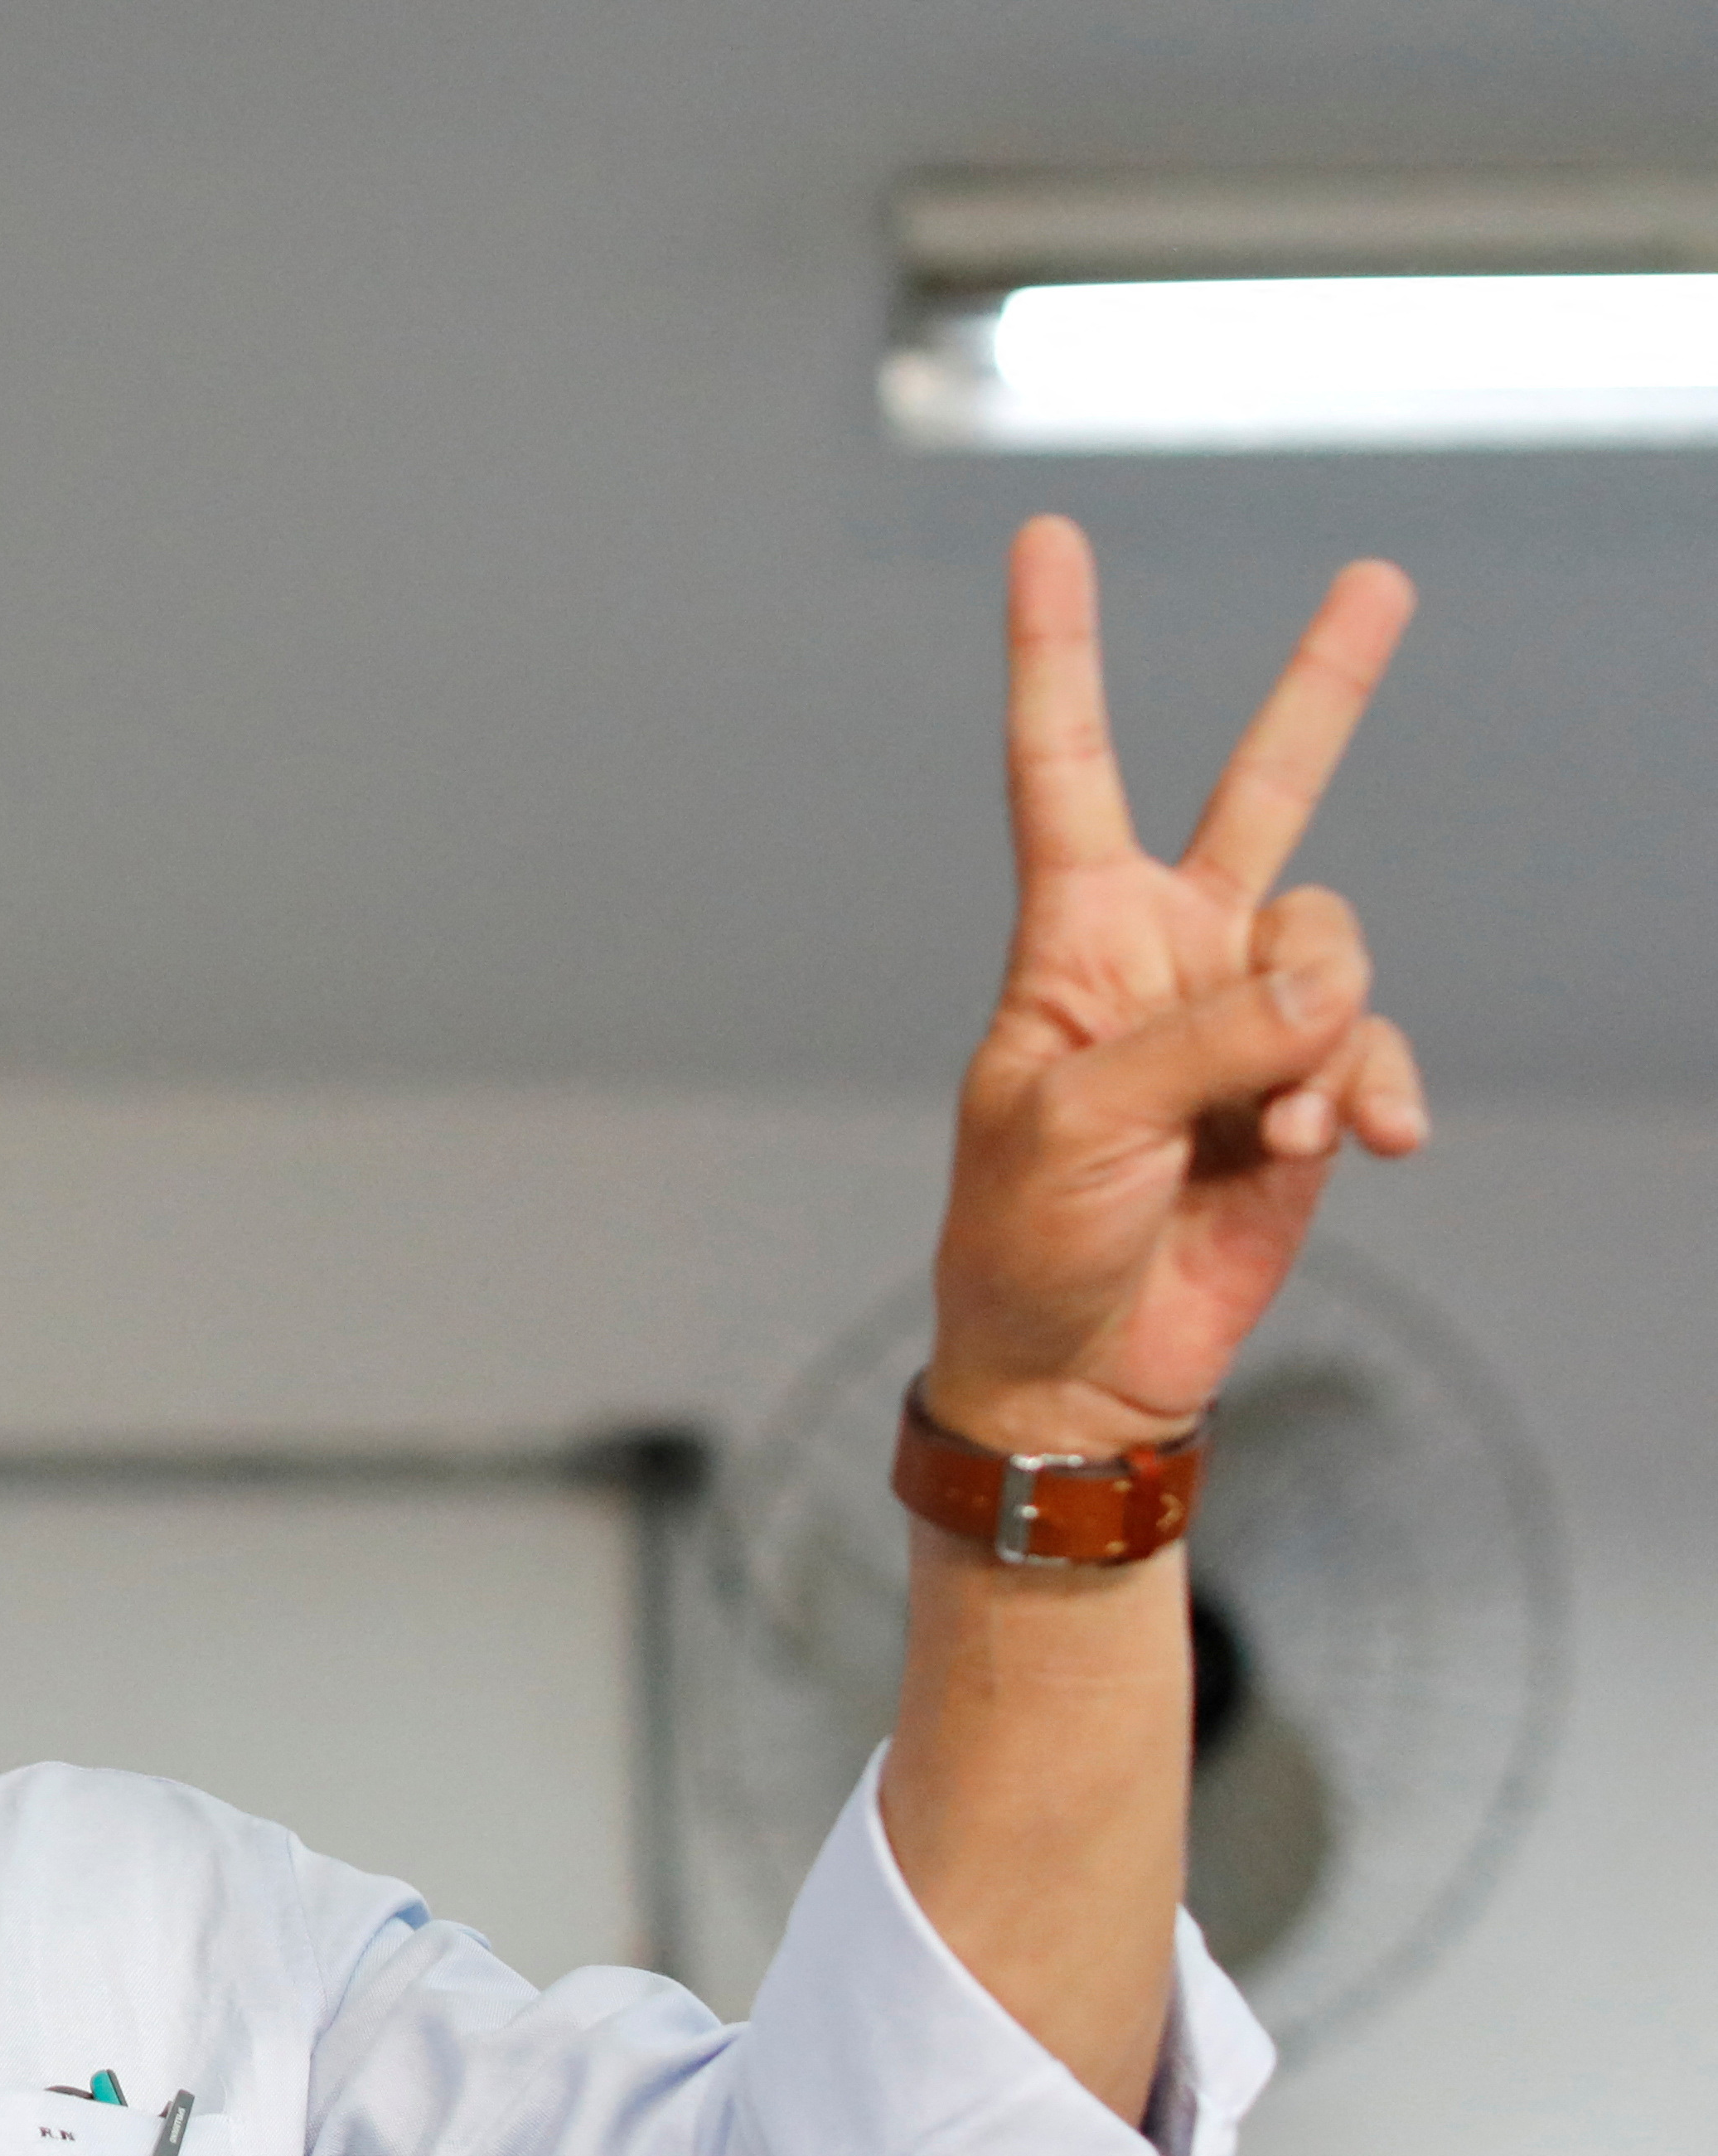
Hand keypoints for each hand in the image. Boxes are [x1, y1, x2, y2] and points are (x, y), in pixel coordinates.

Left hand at [925, 516, 1425, 1455]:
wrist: (1077, 1364)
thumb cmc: (1027, 1238)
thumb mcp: (1081, 1125)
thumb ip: (1211, 1035)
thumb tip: (1334, 979)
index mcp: (1073, 939)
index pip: (1062, 769)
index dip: (1057, 656)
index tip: (1048, 538)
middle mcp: (1167, 956)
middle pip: (1257, 795)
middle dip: (1324, 691)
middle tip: (1380, 579)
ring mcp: (1244, 1021)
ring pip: (1338, 953)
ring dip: (1324, 1043)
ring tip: (1276, 1132)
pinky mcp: (1305, 1093)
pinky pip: (1373, 1052)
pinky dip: (1371, 1094)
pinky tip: (1354, 1149)